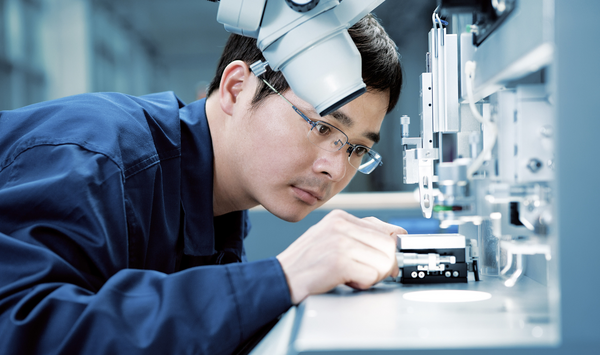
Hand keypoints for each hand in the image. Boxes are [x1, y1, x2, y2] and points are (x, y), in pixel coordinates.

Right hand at [276, 209, 406, 303]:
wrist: (280, 278)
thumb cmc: (306, 263)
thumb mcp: (331, 239)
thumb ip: (359, 237)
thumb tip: (395, 243)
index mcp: (340, 217)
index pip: (386, 229)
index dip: (390, 249)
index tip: (387, 260)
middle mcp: (340, 225)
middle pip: (389, 246)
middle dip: (383, 266)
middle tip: (365, 273)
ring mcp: (339, 242)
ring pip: (384, 261)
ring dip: (372, 276)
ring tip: (352, 276)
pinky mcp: (339, 262)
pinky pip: (371, 276)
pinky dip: (362, 284)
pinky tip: (346, 281)